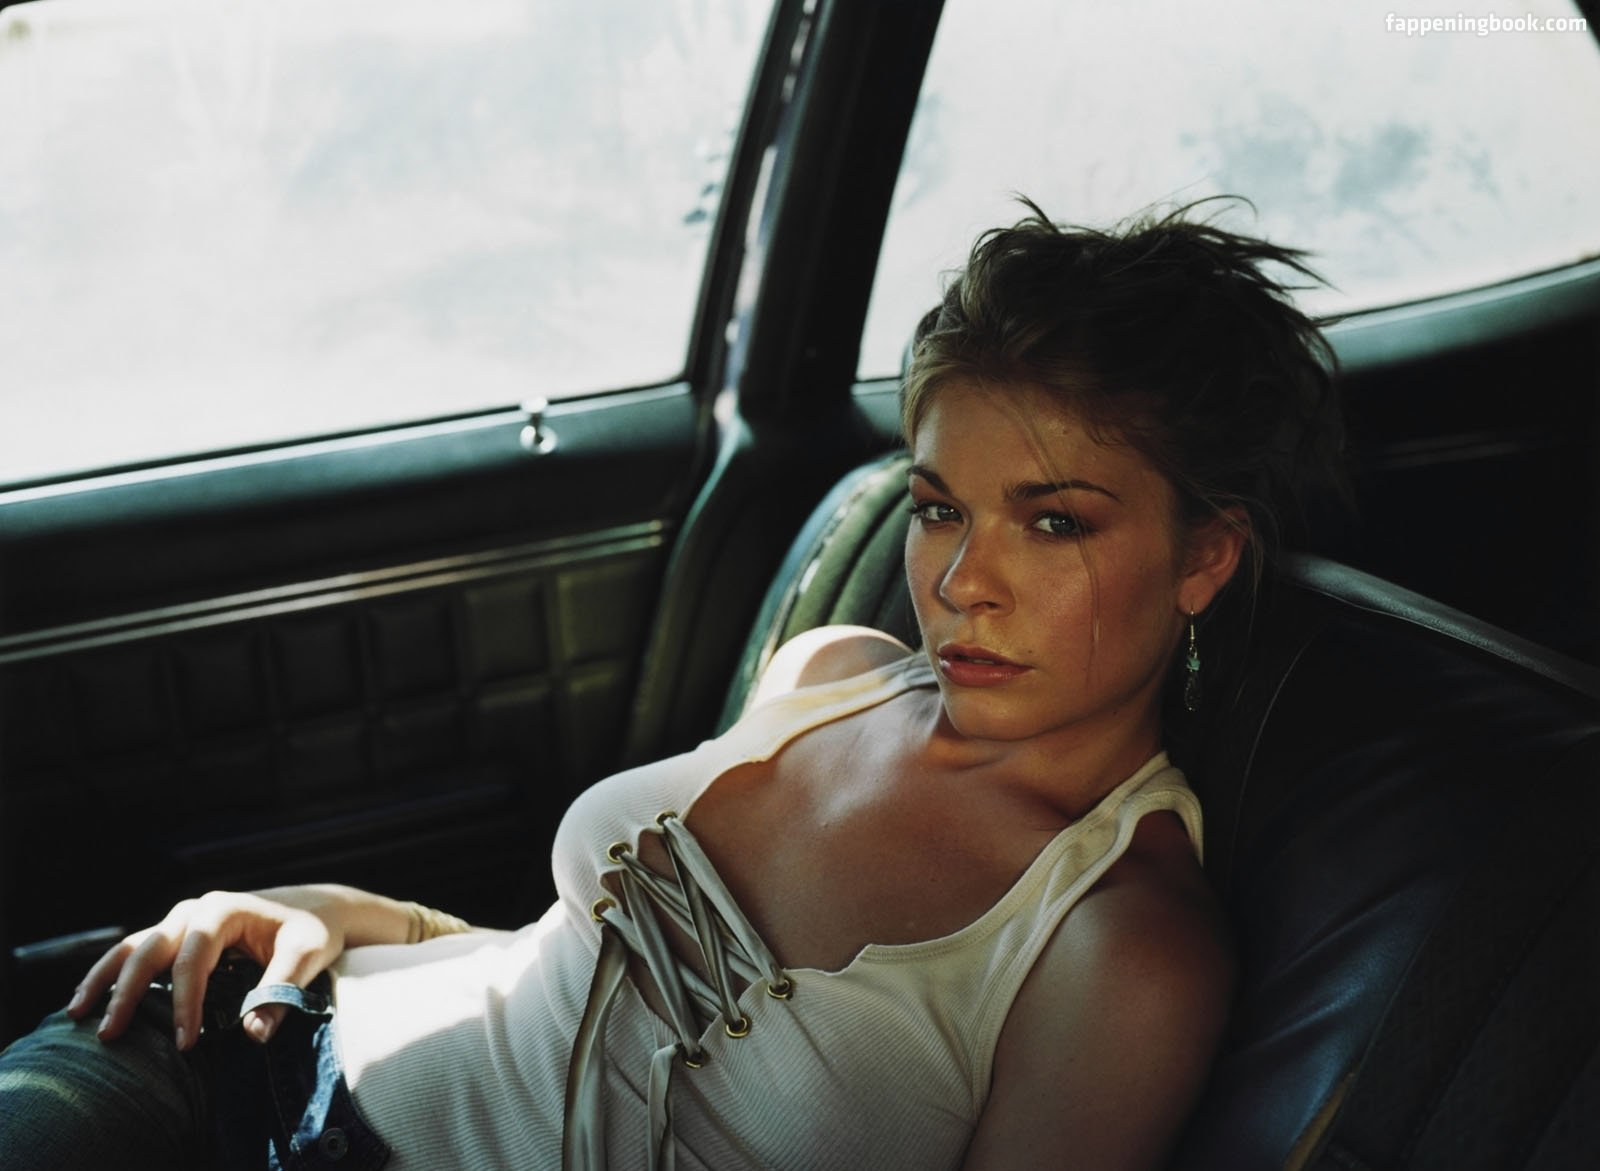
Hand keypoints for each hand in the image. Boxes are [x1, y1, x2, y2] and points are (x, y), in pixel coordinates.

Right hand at [65, 887, 347, 1049]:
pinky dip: (113, 973)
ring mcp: (181, 920)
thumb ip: (282, 991)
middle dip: (126, 993)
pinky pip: (137, 952)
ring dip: (104, 979)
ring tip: (76, 1015)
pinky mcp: (177, 934)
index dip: (185, 1003)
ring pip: (131, 947)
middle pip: (148, 950)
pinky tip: (90, 1001)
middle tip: (110, 1036)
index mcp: (224, 910)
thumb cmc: (312, 931)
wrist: (315, 909)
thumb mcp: (307, 955)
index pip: (192, 961)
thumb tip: (254, 1035)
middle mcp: (195, 910)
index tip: (186, 1044)